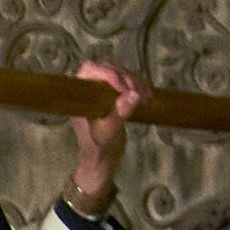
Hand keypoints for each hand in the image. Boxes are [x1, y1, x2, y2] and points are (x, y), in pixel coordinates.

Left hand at [66, 60, 142, 208]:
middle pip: (108, 68)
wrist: (103, 160)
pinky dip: (140, 86)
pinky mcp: (116, 94)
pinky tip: (148, 96)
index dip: (108, 73)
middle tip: (139, 95)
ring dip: (136, 82)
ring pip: (121, 73)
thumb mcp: (108, 132)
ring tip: (145, 98)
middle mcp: (90, 88)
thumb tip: (133, 95)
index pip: (90, 69)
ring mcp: (103, 89)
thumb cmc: (98, 148)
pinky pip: (129, 81)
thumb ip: (118, 113)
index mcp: (80, 94)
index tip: (125, 89)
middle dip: (126, 78)